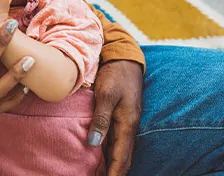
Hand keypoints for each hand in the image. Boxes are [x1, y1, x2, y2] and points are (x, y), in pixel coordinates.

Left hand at [89, 60, 142, 175]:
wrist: (125, 59)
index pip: (121, 158)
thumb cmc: (116, 76)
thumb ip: (100, 118)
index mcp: (127, 124)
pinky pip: (116, 141)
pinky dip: (109, 153)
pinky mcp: (121, 118)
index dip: (114, 174)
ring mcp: (126, 123)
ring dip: (111, 165)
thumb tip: (93, 143)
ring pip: (119, 151)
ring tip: (98, 175)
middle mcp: (129, 127)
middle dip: (114, 173)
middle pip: (123, 159)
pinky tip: (99, 157)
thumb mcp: (106, 94)